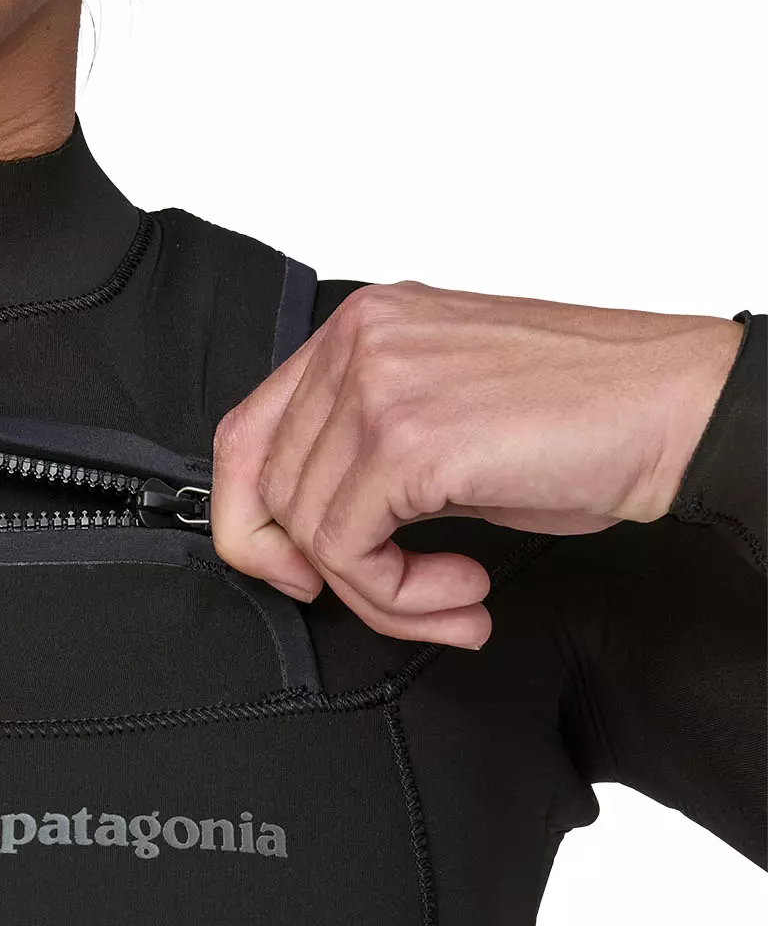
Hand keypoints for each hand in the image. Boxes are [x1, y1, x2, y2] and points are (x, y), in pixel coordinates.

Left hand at [209, 281, 746, 647]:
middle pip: (264, 486)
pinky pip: (348, 551)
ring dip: (379, 592)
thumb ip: (363, 455)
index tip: (302, 569)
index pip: (246, 433)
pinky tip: (463, 591)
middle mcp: (359, 342)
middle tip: (395, 598)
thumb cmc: (583, 417)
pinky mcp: (406, 439)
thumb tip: (304, 539)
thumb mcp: (443, 420)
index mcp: (362, 327)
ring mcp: (377, 384)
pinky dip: (397, 597)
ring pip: (307, 527)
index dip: (252, 519)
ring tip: (453, 597)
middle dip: (321, 569)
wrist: (680, 410)